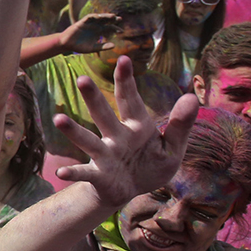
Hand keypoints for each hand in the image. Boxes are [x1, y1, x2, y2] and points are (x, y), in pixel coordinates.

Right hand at [52, 56, 200, 207]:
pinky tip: (60, 173)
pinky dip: (73, 173)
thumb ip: (181, 124)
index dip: (126, 80)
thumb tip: (192, 97)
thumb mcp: (173, 147)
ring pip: (89, 141)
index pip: (130, 99)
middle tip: (82, 79)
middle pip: (103, 114)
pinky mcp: (99, 176)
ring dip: (74, 131)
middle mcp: (117, 137)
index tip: (123, 59)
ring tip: (58, 119)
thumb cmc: (151, 164)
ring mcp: (106, 156)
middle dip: (93, 98)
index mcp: (137, 127)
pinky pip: (85, 173)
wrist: (132, 191)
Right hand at [58, 12, 122, 53]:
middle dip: (112, 19)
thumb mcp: (93, 48)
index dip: (115, 29)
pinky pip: (89, 17)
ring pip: (99, 18)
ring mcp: (89, 23)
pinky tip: (99, 17)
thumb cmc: (80, 46)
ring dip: (105, 16)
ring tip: (112, 16)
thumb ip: (102, 46)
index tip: (121, 32)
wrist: (67, 44)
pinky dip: (94, 16)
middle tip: (120, 19)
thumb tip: (114, 46)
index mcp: (99, 32)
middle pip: (106, 21)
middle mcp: (95, 26)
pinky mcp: (82, 22)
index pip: (109, 28)